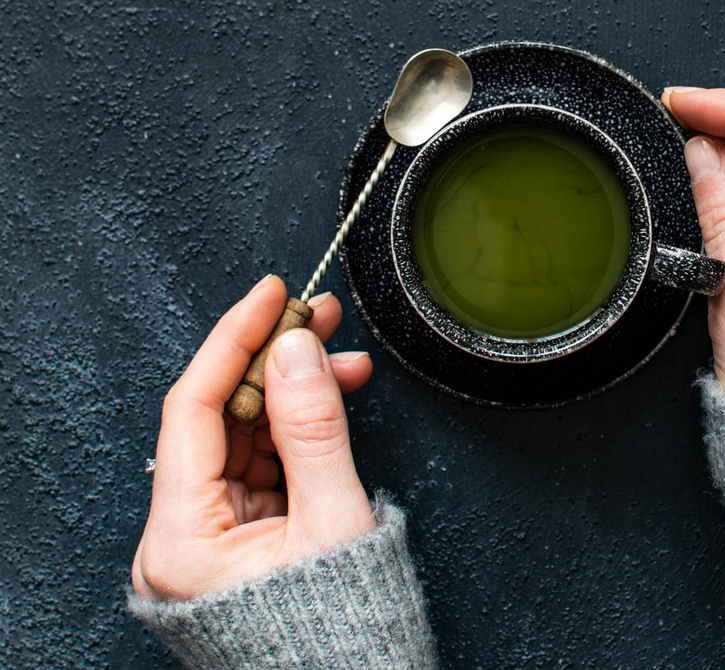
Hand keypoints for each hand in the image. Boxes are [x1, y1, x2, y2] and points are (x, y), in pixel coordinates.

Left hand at [132, 275, 377, 599]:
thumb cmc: (339, 635)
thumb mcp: (335, 521)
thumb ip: (314, 429)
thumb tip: (296, 351)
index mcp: (180, 542)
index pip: (194, 409)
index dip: (233, 339)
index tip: (271, 296)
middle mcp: (178, 540)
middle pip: (218, 419)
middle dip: (271, 362)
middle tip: (316, 316)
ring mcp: (205, 541)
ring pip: (242, 436)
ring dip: (290, 392)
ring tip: (339, 359)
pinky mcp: (233, 541)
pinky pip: (259, 464)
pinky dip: (295, 429)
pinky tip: (327, 400)